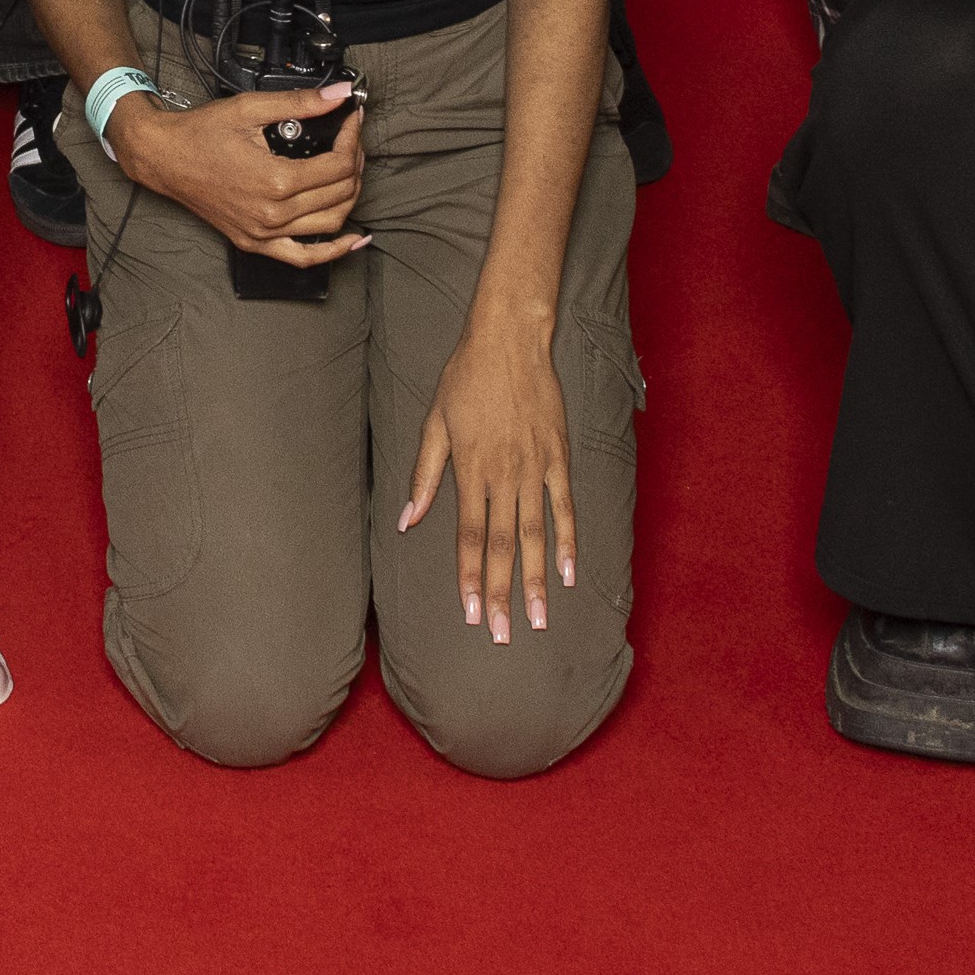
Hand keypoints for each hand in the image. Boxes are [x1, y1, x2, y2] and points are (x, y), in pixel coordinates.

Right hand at [104, 79, 367, 262]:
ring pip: (331, 223)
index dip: (352, 138)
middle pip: (340, 193)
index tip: (351, 120)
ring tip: (349, 171)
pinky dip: (334, 251)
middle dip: (354, 162)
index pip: (338, 165)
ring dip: (349, 196)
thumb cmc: (201, 133)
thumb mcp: (250, 109)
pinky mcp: (255, 243)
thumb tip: (338, 95)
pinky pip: (304, 258)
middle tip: (351, 139)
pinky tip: (354, 239)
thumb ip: (299, 103)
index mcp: (275, 181)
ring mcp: (264, 234)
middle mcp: (273, 214)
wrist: (164, 158)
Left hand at [400, 314, 581, 634]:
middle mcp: (504, 475)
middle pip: (502, 545)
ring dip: (534, 579)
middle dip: (500, 593)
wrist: (510, 339)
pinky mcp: (559, 456)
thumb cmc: (465, 378)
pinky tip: (568, 573)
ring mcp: (535, 468)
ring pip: (535, 534)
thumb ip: (425, 474)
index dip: (469, 578)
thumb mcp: (434, 422)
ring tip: (537, 619)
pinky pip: (564, 507)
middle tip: (500, 635)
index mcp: (470, 469)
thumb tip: (407, 519)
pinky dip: (568, 541)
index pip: (470, 536)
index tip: (469, 613)